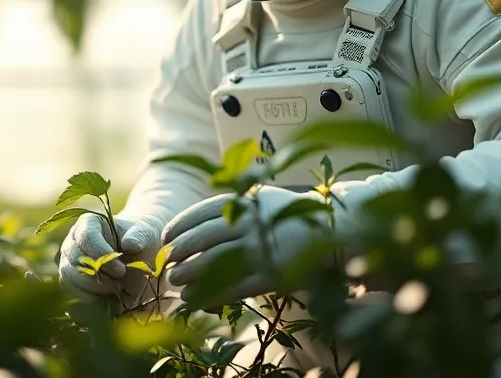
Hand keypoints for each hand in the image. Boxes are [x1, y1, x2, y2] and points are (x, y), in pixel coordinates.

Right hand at [58, 212, 163, 305]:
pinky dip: (87, 305)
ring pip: (68, 281)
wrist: (137, 257)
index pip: (85, 238)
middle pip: (73, 263)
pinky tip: (105, 305)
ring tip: (114, 293)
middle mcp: (72, 244)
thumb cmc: (139, 240)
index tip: (121, 270)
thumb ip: (138, 237)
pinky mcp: (69, 285)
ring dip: (92, 292)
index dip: (101, 255)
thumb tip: (130, 244)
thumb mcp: (144, 234)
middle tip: (119, 285)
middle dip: (97, 278)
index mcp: (87, 224)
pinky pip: (70, 298)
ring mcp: (67, 265)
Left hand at [161, 185, 335, 305]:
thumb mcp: (263, 200)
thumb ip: (234, 207)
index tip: (166, 236)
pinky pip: (232, 287)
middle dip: (180, 251)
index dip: (180, 224)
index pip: (203, 211)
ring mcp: (262, 249)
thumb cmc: (290, 216)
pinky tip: (194, 299)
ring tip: (176, 281)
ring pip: (214, 263)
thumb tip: (193, 224)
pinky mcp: (271, 276)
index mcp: (248, 202)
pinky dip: (209, 294)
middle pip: (204, 237)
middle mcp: (253, 223)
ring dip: (189, 273)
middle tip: (167, 261)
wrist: (334, 232)